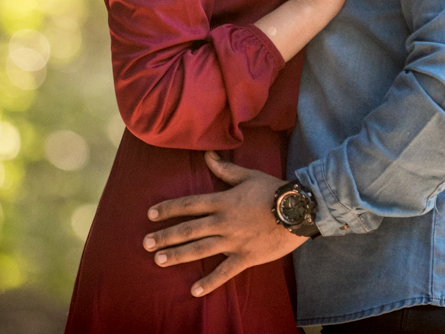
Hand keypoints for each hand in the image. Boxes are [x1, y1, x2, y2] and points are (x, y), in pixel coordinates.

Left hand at [143, 151, 308, 296]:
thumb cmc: (273, 190)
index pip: (189, 205)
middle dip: (165, 236)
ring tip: (158, 260)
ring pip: (200, 249)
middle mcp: (223, 222)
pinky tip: (194, 290)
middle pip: (188, 229)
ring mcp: (233, 241)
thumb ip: (225, 169)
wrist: (298, 210)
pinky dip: (209, 282)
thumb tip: (207, 154)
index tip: (150, 214)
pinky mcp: (246, 257)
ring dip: (178, 255)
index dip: (168, 209)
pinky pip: (225, 271)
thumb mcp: (248, 175)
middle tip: (146, 243)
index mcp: (223, 201)